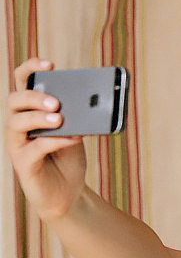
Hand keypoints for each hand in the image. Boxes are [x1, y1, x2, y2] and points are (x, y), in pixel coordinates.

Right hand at [7, 58, 86, 218]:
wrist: (68, 192)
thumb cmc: (68, 157)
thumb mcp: (76, 131)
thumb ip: (78, 116)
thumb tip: (89, 101)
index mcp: (30, 110)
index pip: (22, 82)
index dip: (31, 69)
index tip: (50, 64)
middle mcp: (19, 124)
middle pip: (15, 99)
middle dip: (34, 96)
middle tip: (56, 101)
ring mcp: (18, 143)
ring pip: (16, 122)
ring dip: (38, 117)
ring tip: (59, 118)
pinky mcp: (23, 163)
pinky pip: (34, 148)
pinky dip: (54, 141)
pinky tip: (72, 138)